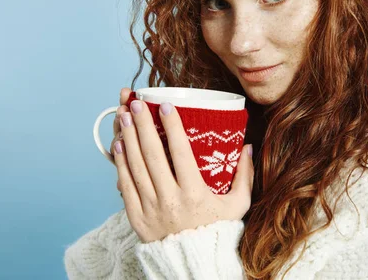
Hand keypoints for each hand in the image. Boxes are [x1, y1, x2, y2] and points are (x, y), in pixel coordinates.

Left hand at [113, 93, 253, 242]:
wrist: (195, 264)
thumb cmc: (218, 230)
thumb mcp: (238, 205)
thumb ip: (244, 176)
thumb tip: (248, 146)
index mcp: (195, 194)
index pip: (180, 153)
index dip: (172, 127)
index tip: (165, 106)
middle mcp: (171, 199)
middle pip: (153, 155)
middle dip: (144, 125)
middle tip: (137, 103)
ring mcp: (151, 209)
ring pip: (136, 167)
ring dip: (129, 138)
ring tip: (125, 116)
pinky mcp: (137, 218)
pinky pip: (126, 186)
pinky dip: (121, 164)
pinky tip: (119, 144)